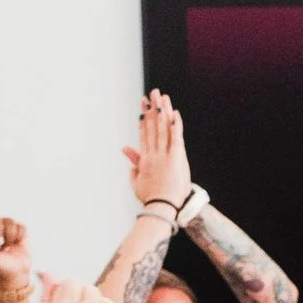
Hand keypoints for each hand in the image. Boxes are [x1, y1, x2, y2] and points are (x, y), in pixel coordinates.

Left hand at [0, 215, 30, 290]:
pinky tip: (16, 244)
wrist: (15, 273)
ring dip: (11, 236)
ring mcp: (5, 227)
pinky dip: (20, 236)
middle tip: (1, 244)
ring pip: (9, 221)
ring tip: (8, 246)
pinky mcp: (18, 230)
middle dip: (1, 231)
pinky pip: (20, 226)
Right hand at [122, 90, 191, 209]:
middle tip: (151, 93)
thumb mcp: (137, 183)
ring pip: (163, 128)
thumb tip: (126, 151)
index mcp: (144, 160)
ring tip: (161, 96)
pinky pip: (175, 137)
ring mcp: (164, 155)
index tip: (143, 108)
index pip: (144, 135)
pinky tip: (174, 112)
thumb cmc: (151, 200)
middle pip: (152, 127)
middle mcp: (153, 154)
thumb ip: (132, 167)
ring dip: (162, 111)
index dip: (143, 120)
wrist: (162, 208)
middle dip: (152, 109)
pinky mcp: (176, 158)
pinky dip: (175, 124)